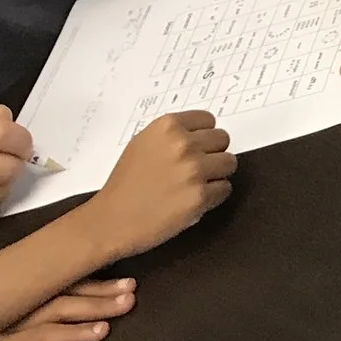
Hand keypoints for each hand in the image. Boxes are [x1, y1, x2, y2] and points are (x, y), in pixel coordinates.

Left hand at [0, 278, 135, 340]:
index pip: (40, 336)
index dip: (71, 333)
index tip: (102, 329)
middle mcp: (7, 320)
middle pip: (57, 308)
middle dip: (95, 303)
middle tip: (128, 299)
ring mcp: (11, 304)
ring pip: (58, 292)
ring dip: (93, 288)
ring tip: (125, 285)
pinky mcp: (9, 292)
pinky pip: (47, 282)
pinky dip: (74, 278)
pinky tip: (97, 274)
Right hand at [81, 112, 234, 258]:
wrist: (110, 220)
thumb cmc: (125, 184)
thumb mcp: (143, 144)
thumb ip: (172, 135)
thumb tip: (202, 134)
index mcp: (168, 126)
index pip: (209, 120)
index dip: (203, 135)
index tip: (197, 147)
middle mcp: (183, 144)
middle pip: (223, 139)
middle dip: (213, 153)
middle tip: (197, 167)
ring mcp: (193, 170)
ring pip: (229, 162)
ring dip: (217, 174)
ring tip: (196, 184)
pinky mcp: (199, 197)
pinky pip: (225, 188)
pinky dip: (214, 195)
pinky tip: (194, 200)